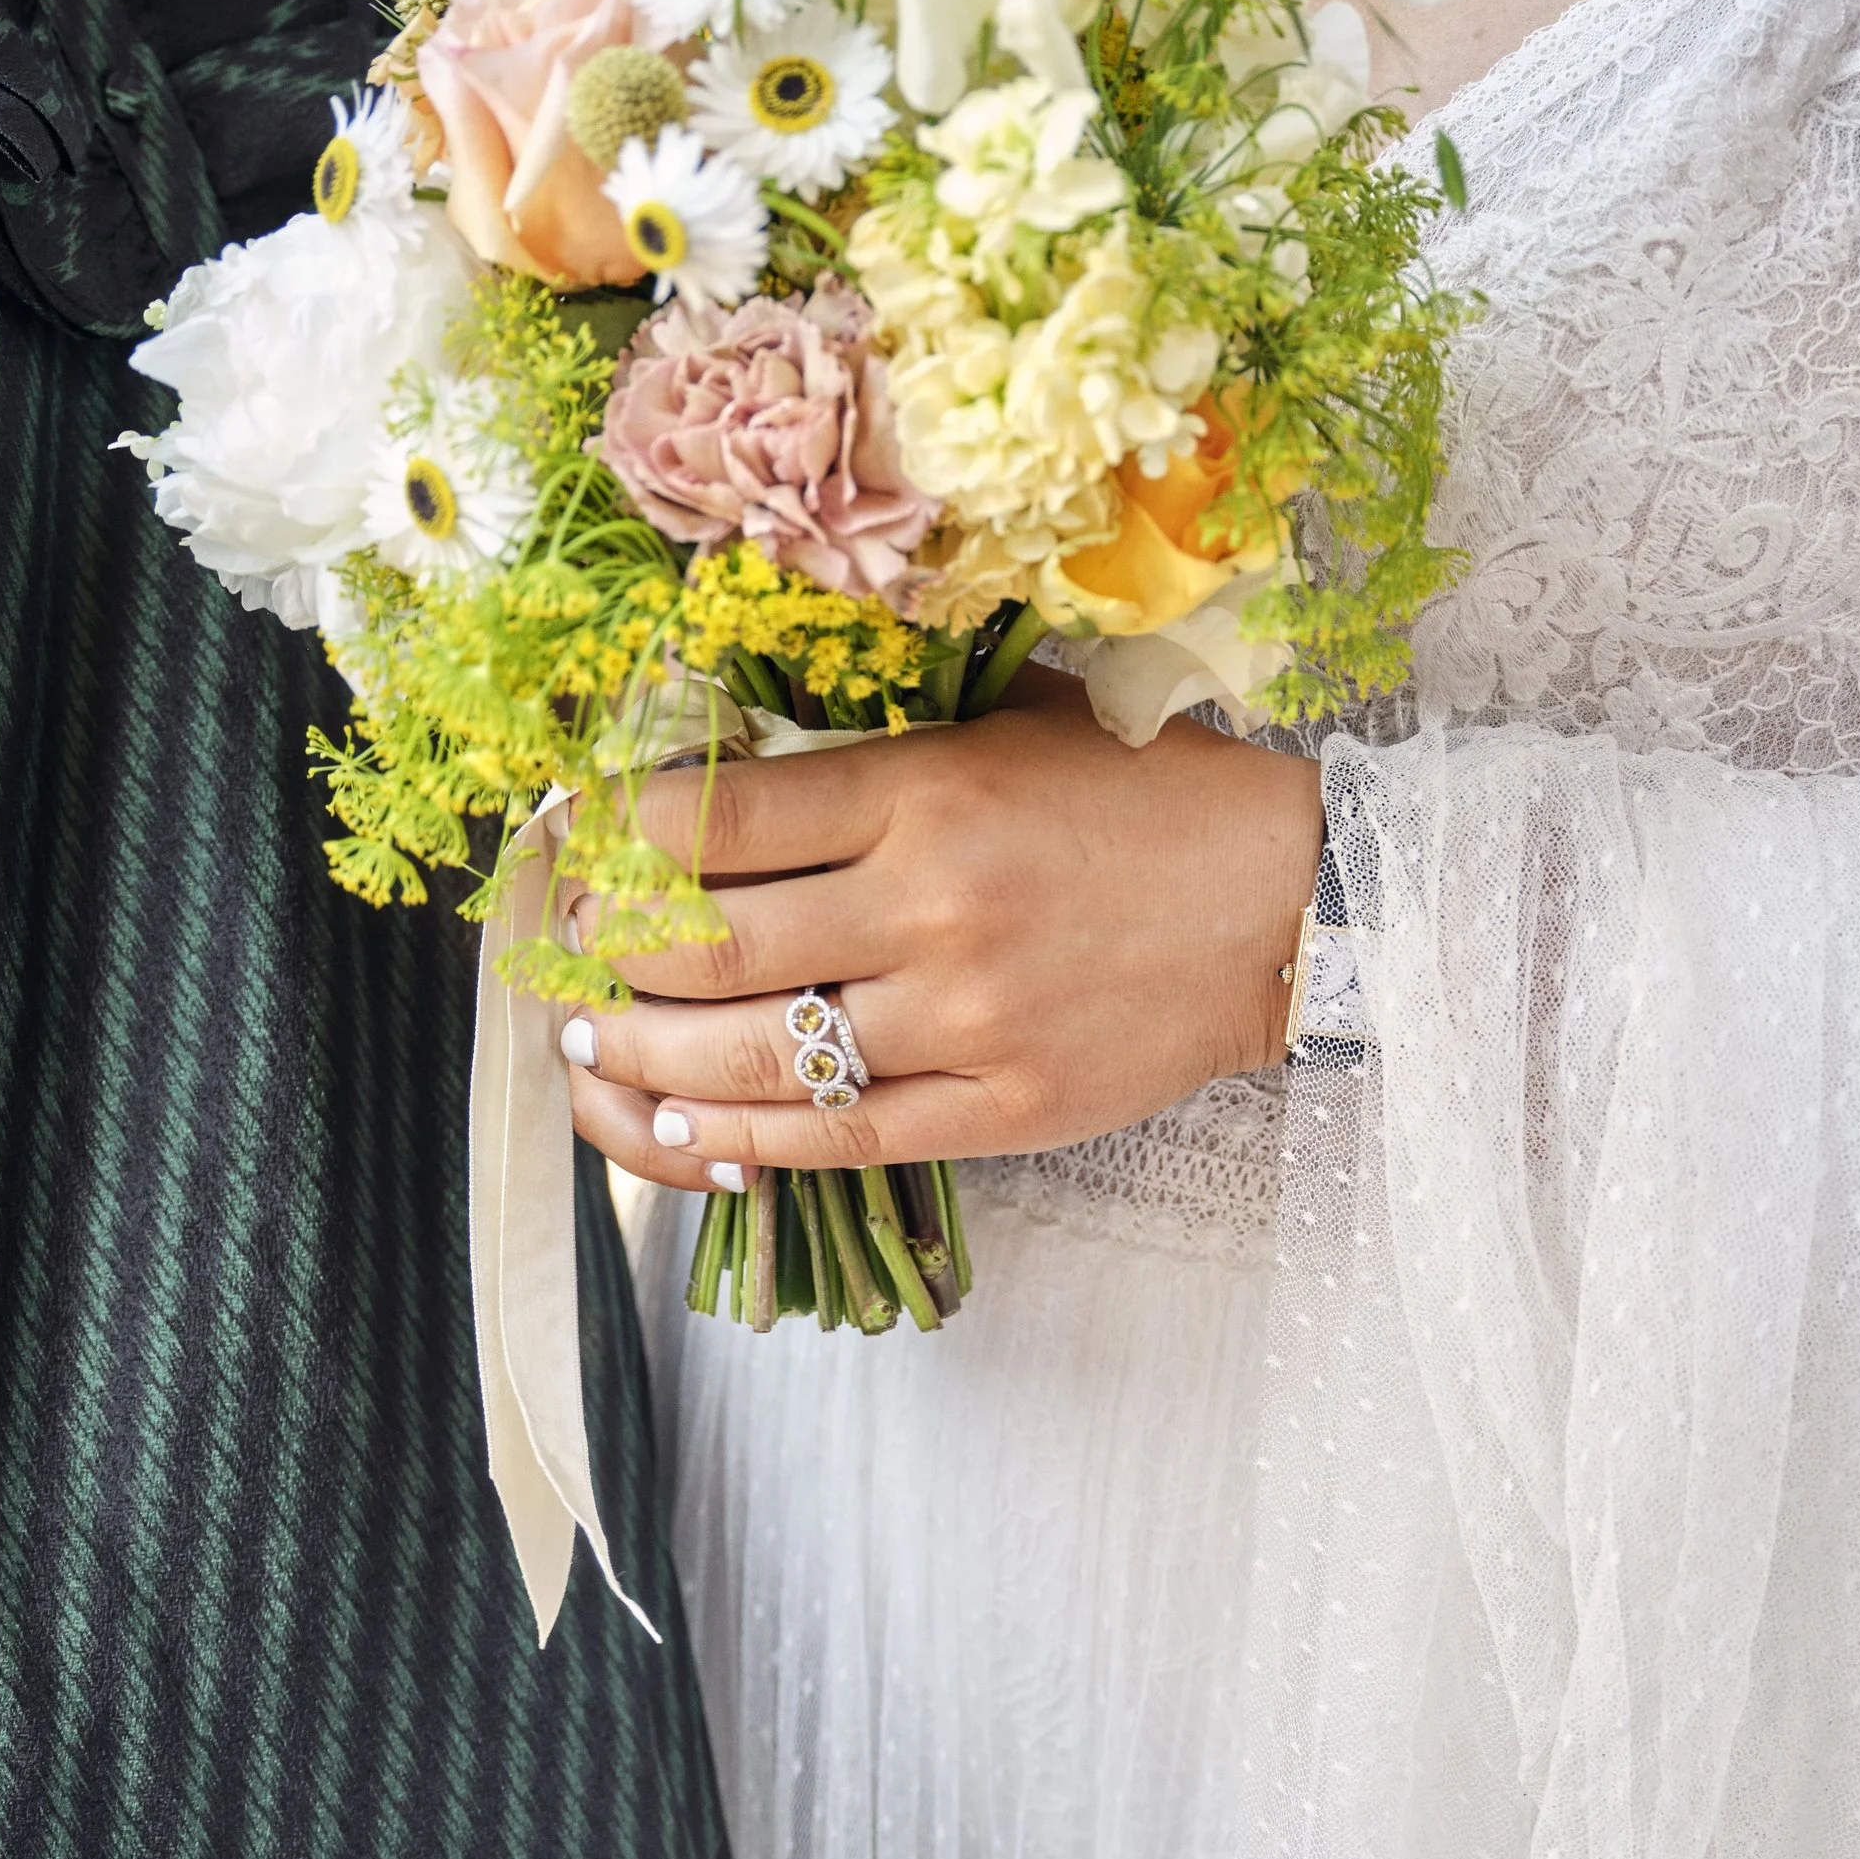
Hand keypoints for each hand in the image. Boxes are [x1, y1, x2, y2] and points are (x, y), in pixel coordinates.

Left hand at [563, 668, 1325, 1194]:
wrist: (1287, 902)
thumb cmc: (1140, 793)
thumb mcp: (1007, 718)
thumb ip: (871, 736)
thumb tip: (714, 749)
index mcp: (926, 791)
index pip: (710, 820)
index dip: (613, 838)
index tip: (577, 843)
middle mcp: (932, 909)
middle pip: (703, 948)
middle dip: (606, 955)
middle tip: (571, 953)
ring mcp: (965, 1022)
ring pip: (752, 1058)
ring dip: (643, 1057)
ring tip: (597, 1041)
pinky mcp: (1000, 1109)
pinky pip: (834, 1139)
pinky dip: (738, 1140)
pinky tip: (680, 1126)